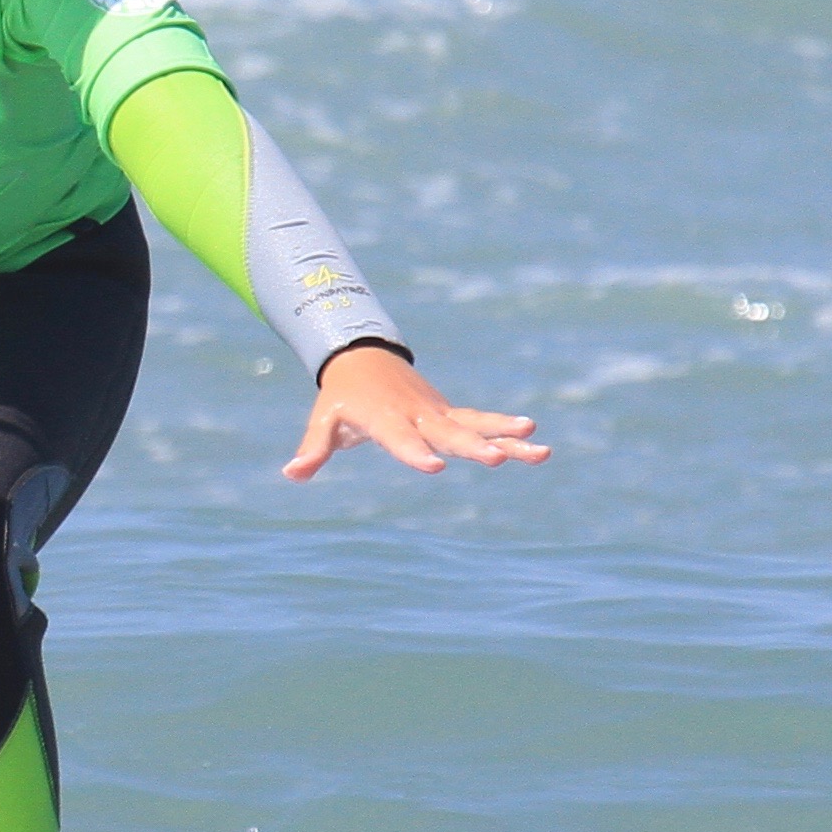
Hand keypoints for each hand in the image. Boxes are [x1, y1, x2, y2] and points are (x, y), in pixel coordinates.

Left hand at [283, 344, 550, 481]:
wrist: (364, 358)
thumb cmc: (342, 397)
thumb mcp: (324, 420)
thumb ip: (313, 448)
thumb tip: (291, 474)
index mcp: (384, 418)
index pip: (400, 439)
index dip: (415, 452)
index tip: (434, 467)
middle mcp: (416, 415)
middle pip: (448, 433)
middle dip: (472, 446)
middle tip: (497, 459)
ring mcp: (437, 413)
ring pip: (475, 426)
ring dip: (506, 437)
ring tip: (540, 449)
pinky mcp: (450, 413)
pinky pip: (482, 421)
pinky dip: (506, 429)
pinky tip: (537, 442)